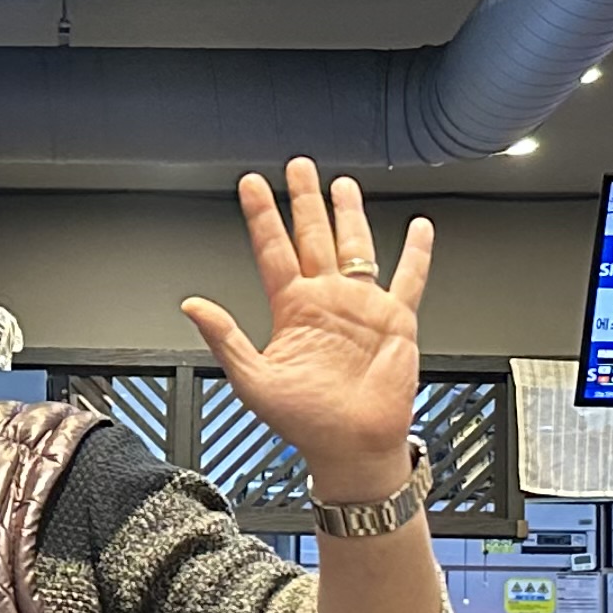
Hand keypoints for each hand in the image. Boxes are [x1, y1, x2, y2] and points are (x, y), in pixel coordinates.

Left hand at [178, 160, 435, 500]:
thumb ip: (225, 338)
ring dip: (349, 215)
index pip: (273, 250)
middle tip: (298, 166)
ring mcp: (361, 307)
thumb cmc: (304, 423)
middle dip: (305, 201)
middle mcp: (326, 301)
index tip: (251, 184)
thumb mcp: (253, 380)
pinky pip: (408, 278)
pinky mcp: (396, 320)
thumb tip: (192, 305)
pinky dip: (416, 253)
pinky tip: (419, 227)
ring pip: (355, 247)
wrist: (352, 447)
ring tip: (342, 184)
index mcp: (292, 311)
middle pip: (313, 236)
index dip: (262, 216)